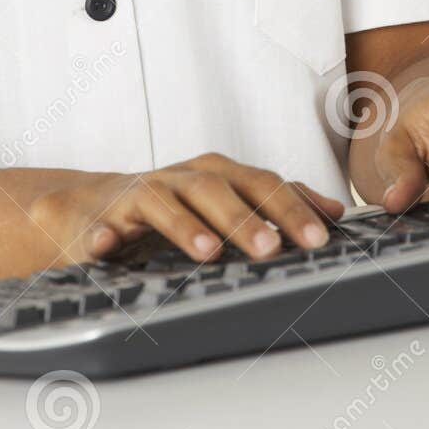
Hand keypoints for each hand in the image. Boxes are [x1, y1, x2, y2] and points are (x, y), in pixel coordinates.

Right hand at [27, 152, 346, 266]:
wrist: (91, 208)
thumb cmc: (171, 208)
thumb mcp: (226, 200)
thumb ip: (277, 204)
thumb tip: (336, 210)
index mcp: (215, 174)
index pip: (260, 184)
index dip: (290, 208)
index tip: (320, 239)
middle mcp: (180, 179)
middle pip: (215, 188)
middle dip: (245, 218)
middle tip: (273, 249)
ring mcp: (139, 196)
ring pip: (163, 203)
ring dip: (185, 226)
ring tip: (208, 253)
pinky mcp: (101, 220)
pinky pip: (101, 228)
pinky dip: (104, 237)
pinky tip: (107, 249)